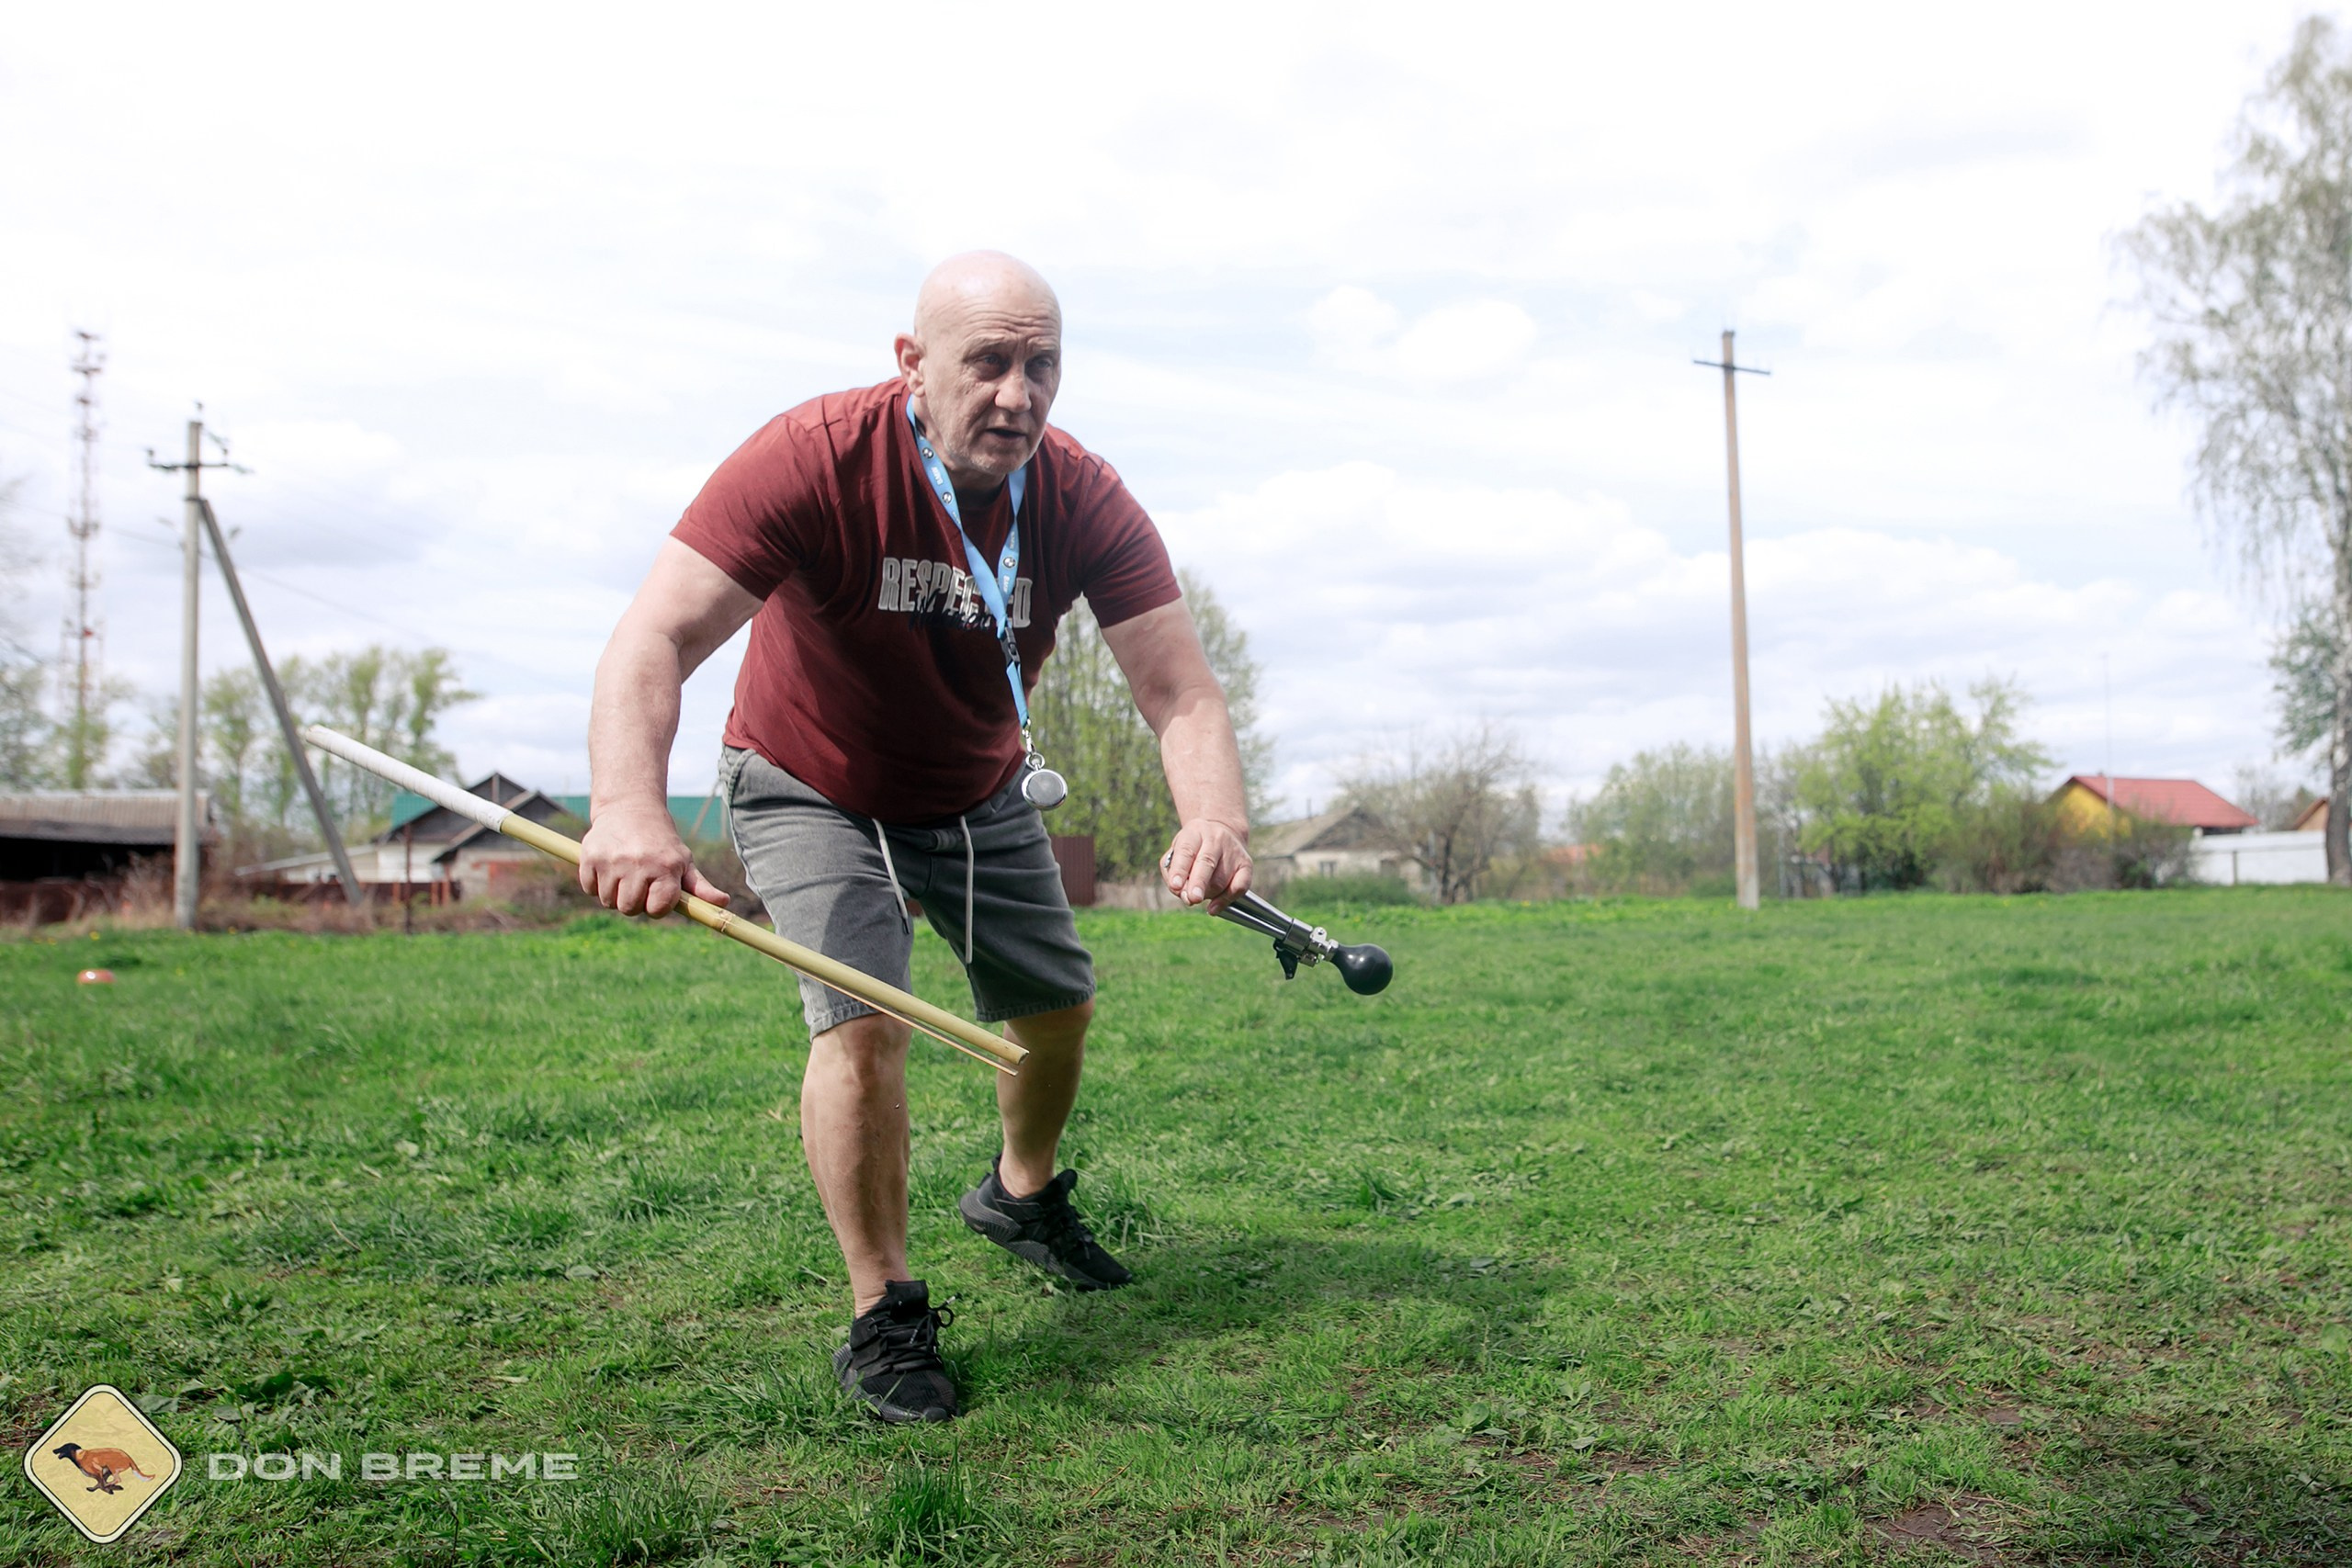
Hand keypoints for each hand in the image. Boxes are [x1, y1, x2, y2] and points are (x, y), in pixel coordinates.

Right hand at [578, 801, 730, 916]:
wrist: (630, 808)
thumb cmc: (661, 841)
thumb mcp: (683, 860)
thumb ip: (700, 887)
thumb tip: (724, 902)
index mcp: (665, 867)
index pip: (658, 908)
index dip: (656, 906)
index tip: (656, 895)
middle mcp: (639, 864)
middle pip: (630, 909)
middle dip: (634, 902)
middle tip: (638, 882)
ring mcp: (612, 860)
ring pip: (608, 902)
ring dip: (614, 894)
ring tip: (624, 873)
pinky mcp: (589, 857)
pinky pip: (589, 889)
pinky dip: (596, 884)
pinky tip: (608, 866)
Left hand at [1160, 819, 1251, 911]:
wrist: (1222, 832)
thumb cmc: (1193, 849)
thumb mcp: (1176, 853)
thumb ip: (1173, 874)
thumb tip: (1186, 897)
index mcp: (1194, 833)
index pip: (1186, 851)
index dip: (1179, 870)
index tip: (1175, 886)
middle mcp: (1216, 839)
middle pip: (1207, 862)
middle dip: (1199, 883)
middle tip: (1193, 899)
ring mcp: (1233, 850)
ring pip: (1220, 880)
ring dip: (1207, 894)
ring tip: (1198, 894)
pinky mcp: (1246, 864)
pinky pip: (1240, 886)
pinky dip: (1226, 900)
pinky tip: (1213, 907)